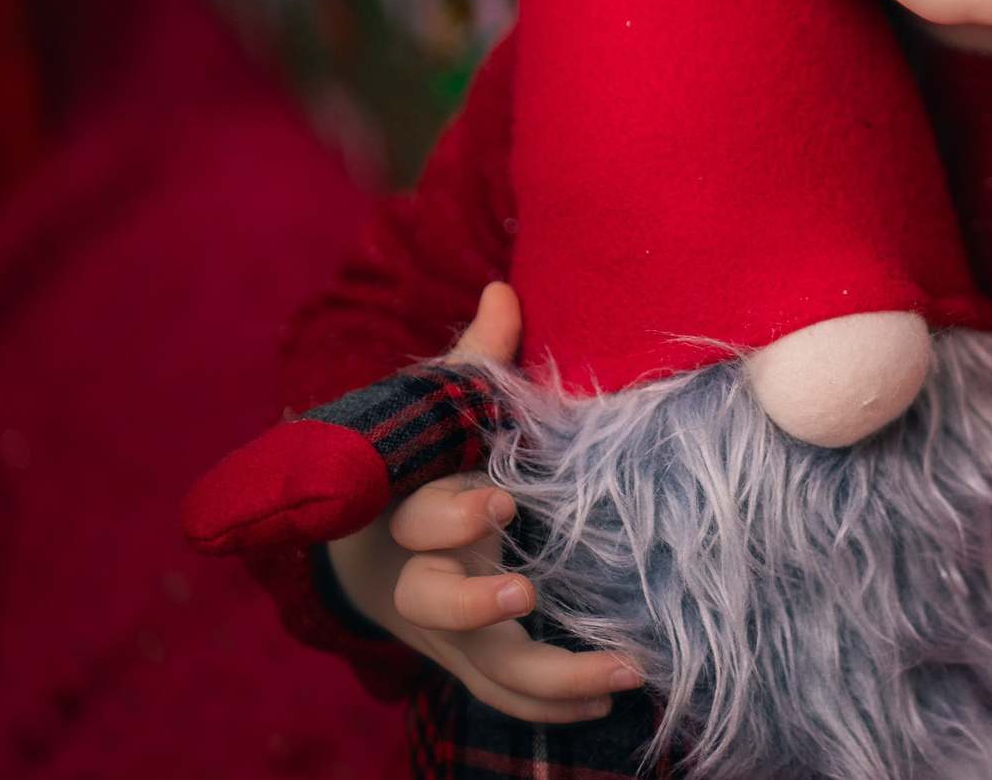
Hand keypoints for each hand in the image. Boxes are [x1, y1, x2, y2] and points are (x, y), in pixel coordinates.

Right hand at [324, 282, 641, 721]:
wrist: (368, 545)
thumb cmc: (426, 458)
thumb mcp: (446, 405)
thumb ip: (476, 359)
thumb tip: (506, 288)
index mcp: (415, 510)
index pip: (419, 519)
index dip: (451, 514)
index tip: (501, 502)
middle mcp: (424, 575)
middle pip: (431, 600)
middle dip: (472, 599)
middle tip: (524, 593)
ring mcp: (449, 628)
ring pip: (485, 666)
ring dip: (550, 676)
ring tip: (622, 670)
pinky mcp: (474, 660)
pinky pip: (509, 693)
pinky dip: (557, 703)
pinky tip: (615, 698)